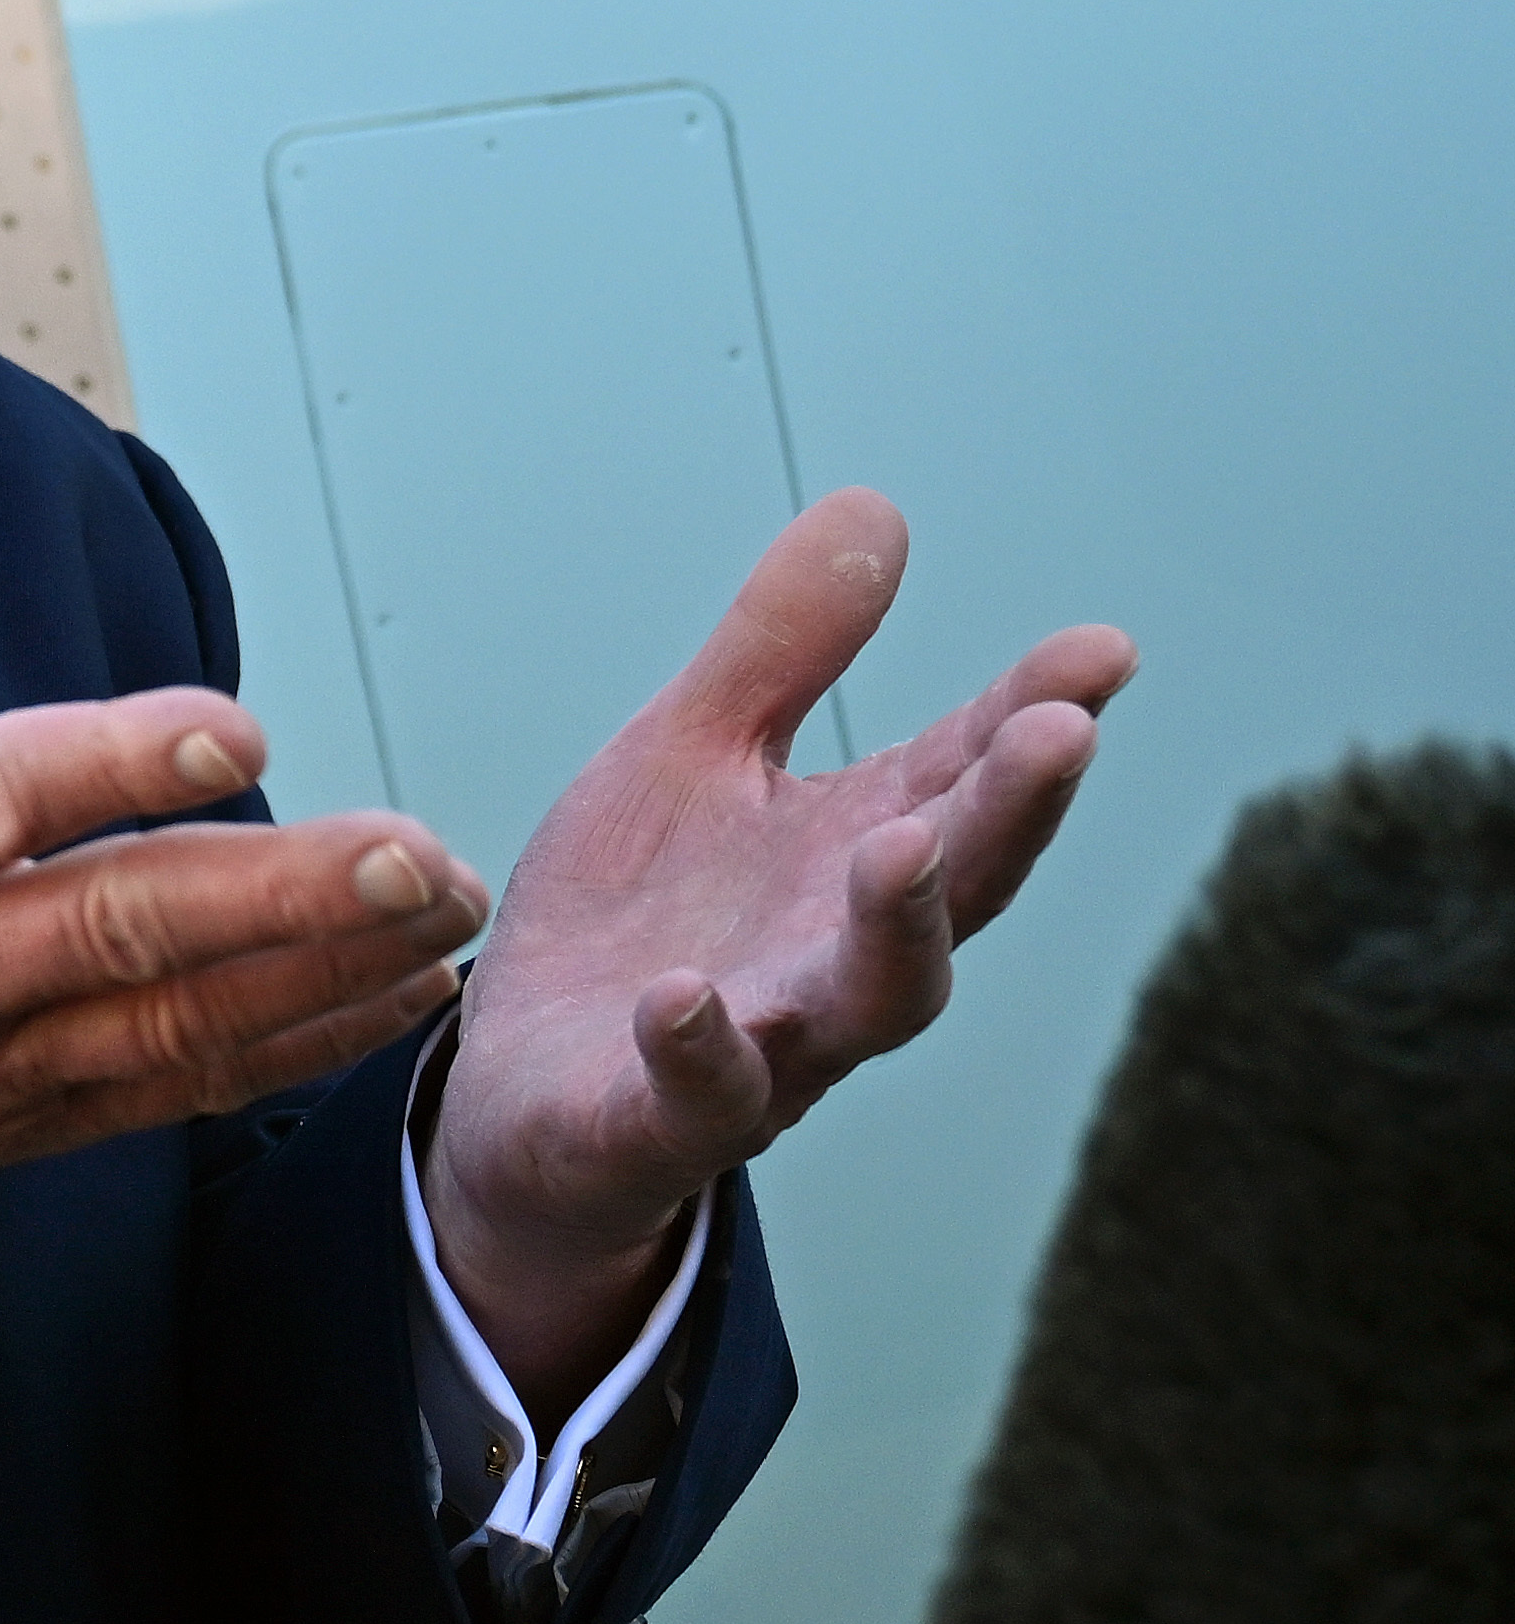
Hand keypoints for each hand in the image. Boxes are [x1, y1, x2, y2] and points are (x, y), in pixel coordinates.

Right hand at [0, 399, 491, 1256]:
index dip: (114, 764)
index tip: (237, 726)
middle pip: (116, 934)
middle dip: (286, 897)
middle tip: (419, 855)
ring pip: (164, 1031)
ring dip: (318, 977)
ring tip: (440, 918)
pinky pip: (160, 1095)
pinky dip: (282, 1050)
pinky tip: (382, 999)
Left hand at [427, 488, 1135, 1413]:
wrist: (519, 1099)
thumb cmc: (635, 924)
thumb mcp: (692, 755)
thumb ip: (782, 651)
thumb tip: (875, 505)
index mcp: (847, 860)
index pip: (960, 780)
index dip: (1033, 717)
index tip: (1104, 649)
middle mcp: (830, 956)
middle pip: (950, 888)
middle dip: (1008, 815)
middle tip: (1061, 733)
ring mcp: (759, 1046)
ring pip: (862, 1004)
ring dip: (892, 930)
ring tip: (903, 846)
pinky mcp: (654, 1119)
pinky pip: (694, 1096)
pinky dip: (699, 1048)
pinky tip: (682, 996)